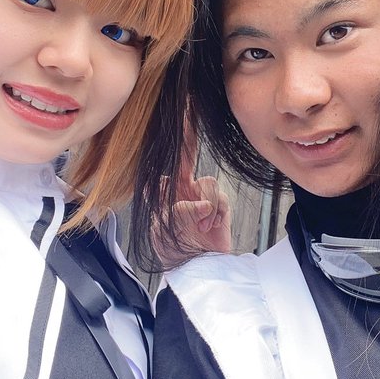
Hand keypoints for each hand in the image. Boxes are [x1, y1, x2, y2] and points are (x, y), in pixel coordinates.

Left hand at [151, 124, 232, 267]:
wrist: (196, 270)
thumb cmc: (174, 250)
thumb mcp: (158, 225)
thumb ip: (162, 202)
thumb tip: (168, 180)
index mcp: (170, 190)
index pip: (170, 160)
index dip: (173, 138)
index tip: (176, 111)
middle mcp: (188, 188)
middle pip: (189, 155)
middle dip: (188, 133)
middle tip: (188, 108)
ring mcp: (206, 197)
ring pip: (207, 182)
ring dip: (200, 207)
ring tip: (195, 227)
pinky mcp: (221, 208)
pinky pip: (218, 200)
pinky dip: (210, 215)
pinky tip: (206, 228)